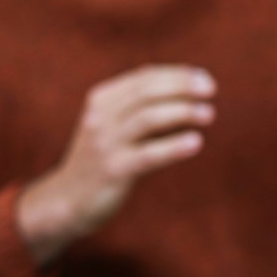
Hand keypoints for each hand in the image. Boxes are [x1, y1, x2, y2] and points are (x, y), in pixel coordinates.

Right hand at [17, 66, 215, 264]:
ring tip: (208, 114)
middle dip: (181, 86)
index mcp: (101, 100)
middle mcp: (101, 117)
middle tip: (211, 90)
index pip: (143, 77)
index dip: (177, 75)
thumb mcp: (111, 126)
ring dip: (181, 112)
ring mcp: (105, 144)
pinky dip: (174, 147)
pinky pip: (148, 155)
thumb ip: (137, 107)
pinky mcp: (113, 171)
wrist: (66, 201)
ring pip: (147, 118)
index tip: (205, 81)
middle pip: (146, 92)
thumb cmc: (100, 161)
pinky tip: (196, 142)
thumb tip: (185, 90)